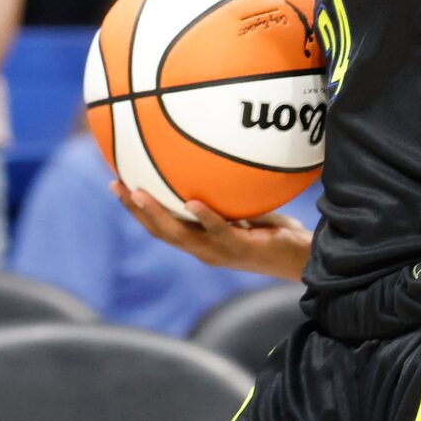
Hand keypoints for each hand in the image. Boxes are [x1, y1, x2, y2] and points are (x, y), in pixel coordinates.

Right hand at [111, 182, 311, 279]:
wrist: (302, 259)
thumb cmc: (275, 233)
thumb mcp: (245, 209)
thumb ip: (228, 195)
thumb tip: (214, 161)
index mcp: (201, 240)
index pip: (161, 226)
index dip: (138, 209)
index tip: (119, 184)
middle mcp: (204, 249)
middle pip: (161, 231)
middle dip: (136, 210)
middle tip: (117, 185)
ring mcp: (220, 251)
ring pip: (181, 235)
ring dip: (158, 214)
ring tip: (139, 194)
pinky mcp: (241, 248)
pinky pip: (219, 231)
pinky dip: (205, 217)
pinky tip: (193, 202)